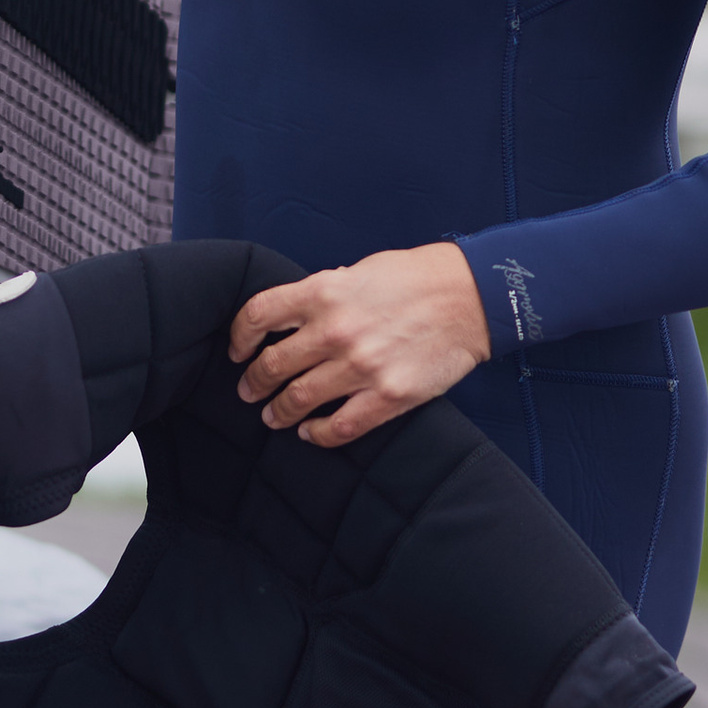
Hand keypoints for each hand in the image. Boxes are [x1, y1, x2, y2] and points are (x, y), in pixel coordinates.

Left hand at [229, 244, 492, 447]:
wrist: (469, 297)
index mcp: (323, 292)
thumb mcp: (357, 272)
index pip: (258, 315)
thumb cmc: (414, 278)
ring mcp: (361, 366)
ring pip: (299, 400)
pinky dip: (317, 435)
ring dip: (280, 412)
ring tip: (274, 417)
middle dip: (254, 382)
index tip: (237, 351)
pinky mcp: (387, 396)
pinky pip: (339, 427)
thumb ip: (322, 296)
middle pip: (273, 365)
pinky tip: (311, 433)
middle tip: (250, 391)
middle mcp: (335, 330)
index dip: (239, 337)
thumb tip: (293, 320)